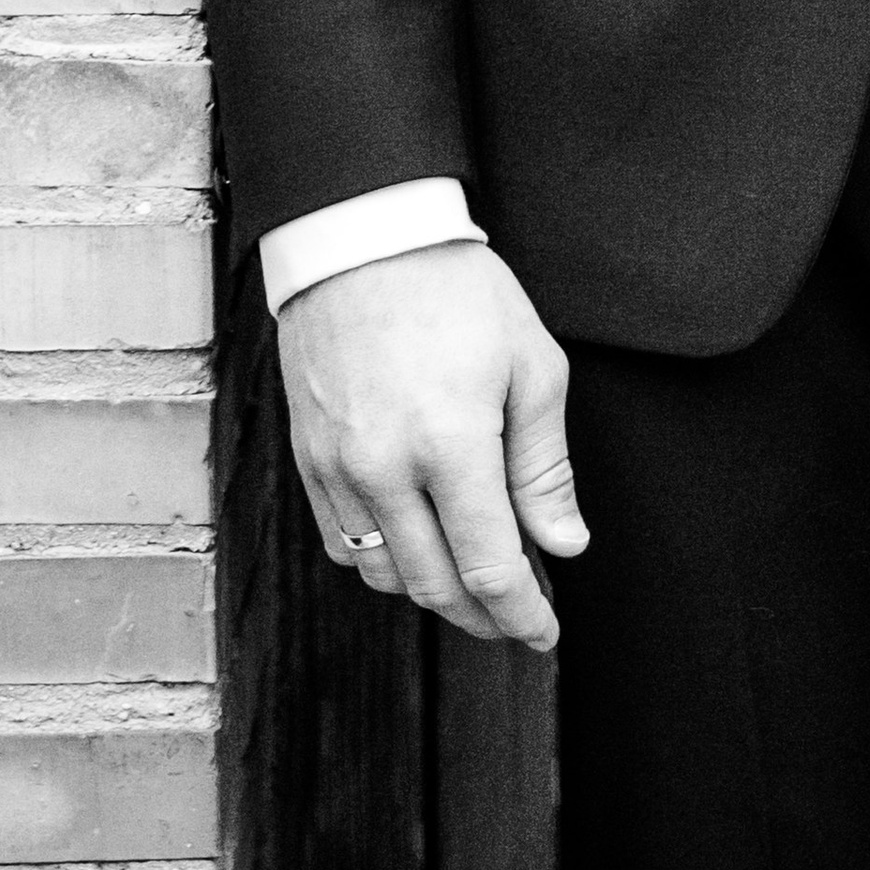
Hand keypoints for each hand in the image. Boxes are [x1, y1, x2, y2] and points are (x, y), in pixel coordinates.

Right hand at [275, 239, 586, 649]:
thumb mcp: (530, 364)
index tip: (545, 633)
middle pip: (435, 587)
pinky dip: (383, 562)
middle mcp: (385, 470)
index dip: (522, 615)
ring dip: (432, 593)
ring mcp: (337, 468)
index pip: (490, 568)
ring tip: (472, 583)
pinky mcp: (306, 459)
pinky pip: (342, 544)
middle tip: (517, 618)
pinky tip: (416, 547)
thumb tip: (563, 546)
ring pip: (385, 576)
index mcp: (451, 446)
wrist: (362, 236)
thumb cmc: (458, 290)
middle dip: (483, 616)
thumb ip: (545, 466)